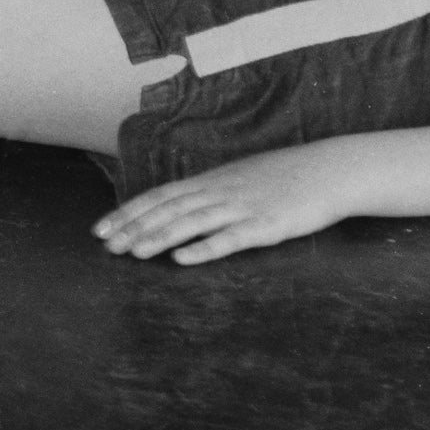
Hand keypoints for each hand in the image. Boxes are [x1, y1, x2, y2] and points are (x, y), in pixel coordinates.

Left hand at [94, 144, 360, 265]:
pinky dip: (203, 248)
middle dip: (133, 227)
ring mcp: (241, 207)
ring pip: (191, 222)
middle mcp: (219, 192)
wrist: (328, 171)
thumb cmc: (285, 176)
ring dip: (159, 237)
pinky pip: (230, 238)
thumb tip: (182, 204)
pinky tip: (182, 259)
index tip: (101, 228)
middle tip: (105, 246)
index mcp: (211, 181)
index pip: (160, 195)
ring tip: (132, 252)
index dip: (128, 211)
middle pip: (168, 209)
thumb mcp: (240, 178)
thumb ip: (211, 191)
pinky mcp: (265, 226)